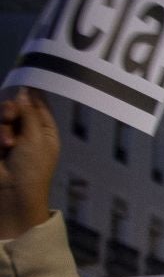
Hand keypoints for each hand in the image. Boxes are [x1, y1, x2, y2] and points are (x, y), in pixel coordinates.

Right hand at [0, 89, 57, 240]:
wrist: (13, 193)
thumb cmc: (32, 169)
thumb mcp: (36, 137)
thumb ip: (28, 113)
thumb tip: (24, 91)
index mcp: (45, 131)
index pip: (37, 104)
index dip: (29, 94)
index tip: (23, 83)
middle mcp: (27, 133)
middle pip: (14, 107)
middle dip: (10, 110)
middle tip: (10, 115)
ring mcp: (8, 139)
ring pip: (1, 118)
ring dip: (2, 128)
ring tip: (7, 144)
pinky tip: (2, 148)